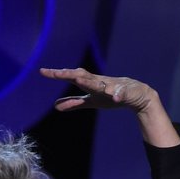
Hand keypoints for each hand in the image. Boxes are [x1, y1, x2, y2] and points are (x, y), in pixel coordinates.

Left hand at [39, 67, 156, 113]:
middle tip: (57, 73)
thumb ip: (74, 103)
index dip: (57, 75)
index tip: (42, 71)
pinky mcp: (125, 92)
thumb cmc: (111, 96)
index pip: (71, 77)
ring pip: (101, 83)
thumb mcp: (91, 101)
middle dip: (70, 74)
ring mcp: (112, 86)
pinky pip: (121, 93)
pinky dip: (118, 94)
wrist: (137, 95)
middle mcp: (99, 82)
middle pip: (82, 76)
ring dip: (91, 82)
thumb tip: (55, 106)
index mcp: (90, 83)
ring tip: (80, 80)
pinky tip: (115, 97)